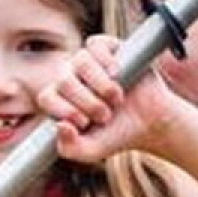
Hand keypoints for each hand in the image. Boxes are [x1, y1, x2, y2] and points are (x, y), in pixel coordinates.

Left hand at [35, 35, 176, 164]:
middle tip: (106, 116)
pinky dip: (106, 62)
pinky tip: (118, 75)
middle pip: (64, 80)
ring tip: (116, 99)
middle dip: (87, 103)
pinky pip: (95, 45)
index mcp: (60, 99)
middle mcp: (70, 76)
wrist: (151, 122)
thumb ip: (70, 148)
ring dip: (100, 86)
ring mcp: (88, 60)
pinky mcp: (108, 47)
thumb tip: (60, 125)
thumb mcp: (91, 151)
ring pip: (81, 62)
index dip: (64, 110)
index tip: (85, 123)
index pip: (46, 98)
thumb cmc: (116, 134)